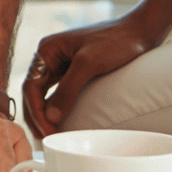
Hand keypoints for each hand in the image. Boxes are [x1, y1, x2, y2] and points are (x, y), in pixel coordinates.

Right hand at [22, 13, 161, 137]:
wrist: (141, 31)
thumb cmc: (116, 41)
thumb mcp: (89, 64)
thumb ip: (68, 89)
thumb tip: (50, 117)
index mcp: (47, 50)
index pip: (31, 87)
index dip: (37, 112)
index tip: (48, 132)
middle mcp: (50, 57)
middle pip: (34, 92)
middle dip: (38, 117)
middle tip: (46, 140)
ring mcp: (62, 64)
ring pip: (44, 94)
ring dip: (45, 115)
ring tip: (50, 135)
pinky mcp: (74, 71)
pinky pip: (58, 93)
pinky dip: (57, 108)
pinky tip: (61, 121)